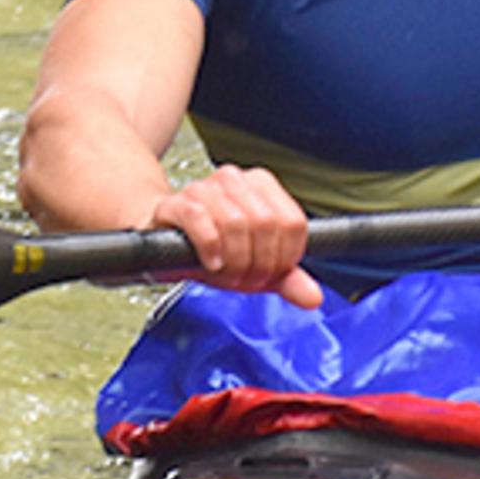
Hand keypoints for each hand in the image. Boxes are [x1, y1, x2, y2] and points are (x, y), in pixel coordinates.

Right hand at [152, 163, 324, 307]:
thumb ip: (287, 279)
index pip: (292, 223)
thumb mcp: (256, 264)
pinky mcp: (179, 202)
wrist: (167, 241)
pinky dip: (210, 247)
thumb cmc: (214, 249)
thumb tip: (312, 297)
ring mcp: (206, 188)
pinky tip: (211, 262)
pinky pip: (201, 220)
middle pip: (265, 224)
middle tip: (244, 277)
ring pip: (234, 222)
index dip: (284, 257)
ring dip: (233, 260)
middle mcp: (235, 181)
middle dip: (257, 263)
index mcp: (262, 186)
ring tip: (226, 272)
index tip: (269, 272)